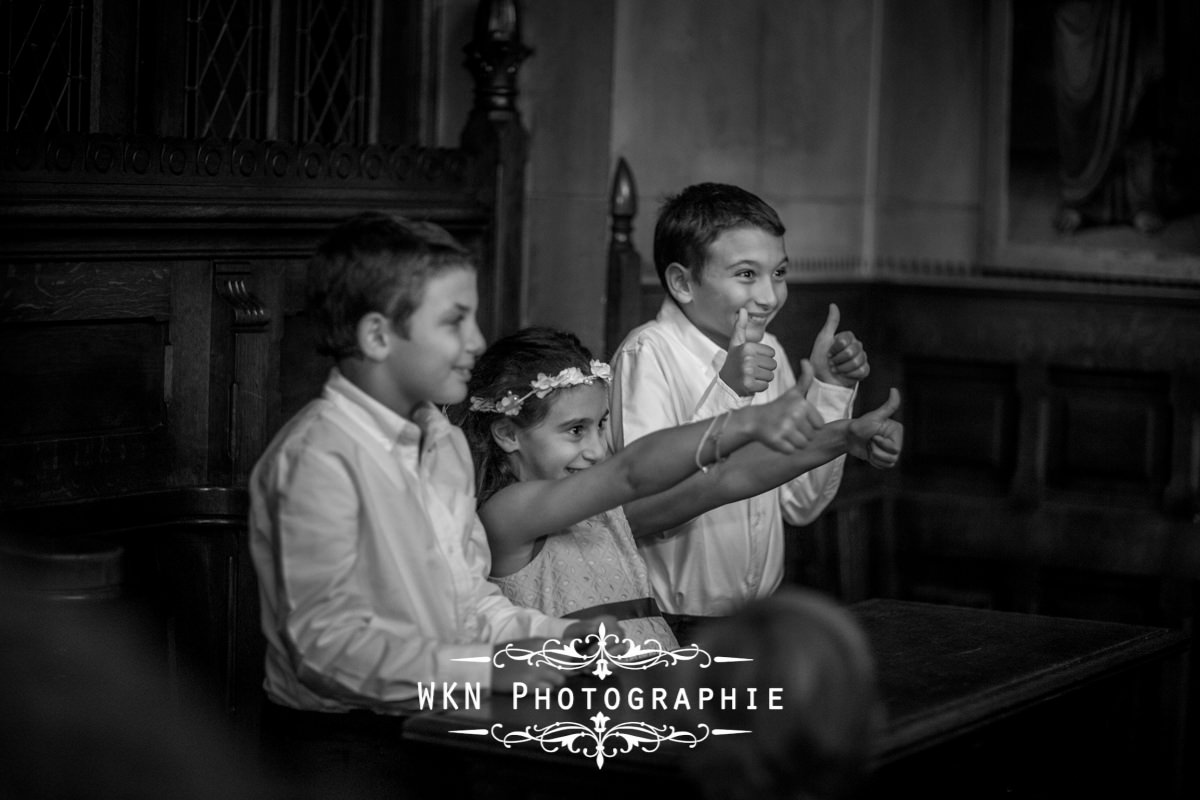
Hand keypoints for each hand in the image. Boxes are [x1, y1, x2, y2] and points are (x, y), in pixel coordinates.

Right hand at [490, 616, 625, 692]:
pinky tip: (533, 686)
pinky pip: (548, 690)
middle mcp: (542, 656)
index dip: (580, 658)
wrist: (486, 665)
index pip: (572, 650)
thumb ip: (550, 647)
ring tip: (539, 679)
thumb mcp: (530, 645)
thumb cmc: (509, 655)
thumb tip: (573, 650)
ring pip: (560, 680)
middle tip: (558, 674)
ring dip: (554, 682)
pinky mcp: (529, 685)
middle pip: (570, 667)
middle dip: (568, 672)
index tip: (583, 663)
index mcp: (543, 644)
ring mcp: (536, 671)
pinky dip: (544, 690)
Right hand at [719, 308, 776, 396]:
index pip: (772, 353)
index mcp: (747, 347)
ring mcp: (747, 372)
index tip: (751, 360)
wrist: (725, 383)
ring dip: (763, 378)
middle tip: (751, 370)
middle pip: (773, 365)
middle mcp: (747, 358)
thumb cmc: (734, 361)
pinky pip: (765, 386)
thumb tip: (742, 309)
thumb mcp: (736, 343)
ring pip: (770, 376)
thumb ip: (740, 327)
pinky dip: (759, 387)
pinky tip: (749, 384)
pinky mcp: (749, 385)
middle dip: (765, 369)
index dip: (764, 358)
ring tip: (751, 376)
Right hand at [752, 359, 825, 452]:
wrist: (754, 419)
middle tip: (789, 426)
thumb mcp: (793, 392)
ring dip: (794, 443)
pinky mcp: (776, 440)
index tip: (798, 419)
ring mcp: (785, 428)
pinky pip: (791, 451)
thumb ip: (806, 378)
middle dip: (802, 435)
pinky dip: (785, 448)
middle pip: (811, 436)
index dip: (810, 425)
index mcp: (802, 404)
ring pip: (802, 445)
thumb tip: (806, 360)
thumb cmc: (778, 407)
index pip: (819, 425)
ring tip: (784, 433)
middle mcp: (794, 414)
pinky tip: (778, 438)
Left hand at [809, 303, 868, 386]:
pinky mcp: (864, 370)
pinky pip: (863, 370)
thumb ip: (831, 323)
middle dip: (838, 359)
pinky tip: (845, 375)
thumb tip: (833, 304)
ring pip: (858, 361)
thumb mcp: (823, 339)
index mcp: (847, 338)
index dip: (835, 348)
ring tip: (836, 370)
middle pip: (853, 350)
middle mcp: (856, 346)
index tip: (828, 353)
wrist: (822, 380)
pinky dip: (850, 375)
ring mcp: (861, 358)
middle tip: (831, 363)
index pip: (846, 340)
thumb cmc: (820, 360)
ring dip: (842, 368)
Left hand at [847, 388, 902, 468]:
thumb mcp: (875, 417)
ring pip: (889, 463)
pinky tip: (869, 453)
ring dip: (875, 457)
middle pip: (893, 458)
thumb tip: (894, 390)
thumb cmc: (860, 425)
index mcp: (897, 431)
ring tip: (869, 447)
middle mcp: (896, 440)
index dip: (881, 444)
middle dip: (877, 452)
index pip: (895, 449)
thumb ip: (888, 406)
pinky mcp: (883, 458)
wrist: (848, 436)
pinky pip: (884, 467)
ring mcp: (890, 450)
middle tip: (869, 442)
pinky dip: (875, 462)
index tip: (873, 436)